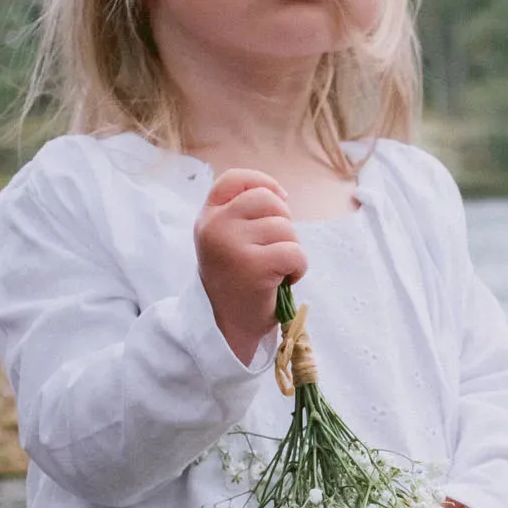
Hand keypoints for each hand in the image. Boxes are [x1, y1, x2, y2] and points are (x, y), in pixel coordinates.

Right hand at [193, 169, 304, 363]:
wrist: (226, 328)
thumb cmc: (236, 282)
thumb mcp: (227, 241)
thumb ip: (242, 214)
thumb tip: (280, 195)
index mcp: (208, 218)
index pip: (234, 179)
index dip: (263, 182)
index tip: (281, 199)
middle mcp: (215, 227)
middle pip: (268, 200)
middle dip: (283, 223)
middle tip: (275, 251)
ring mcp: (231, 244)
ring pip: (285, 228)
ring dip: (291, 250)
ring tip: (275, 270)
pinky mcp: (253, 266)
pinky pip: (295, 252)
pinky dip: (299, 268)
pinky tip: (284, 281)